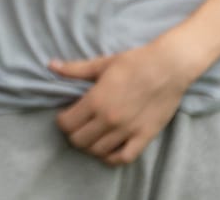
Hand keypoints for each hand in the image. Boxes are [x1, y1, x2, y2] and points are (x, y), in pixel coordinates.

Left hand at [51, 38, 198, 164]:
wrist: (168, 68)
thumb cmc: (134, 62)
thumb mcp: (101, 64)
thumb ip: (75, 69)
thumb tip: (51, 65)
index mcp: (96, 100)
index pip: (66, 123)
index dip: (61, 120)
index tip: (65, 114)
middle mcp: (109, 119)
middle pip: (79, 140)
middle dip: (73, 134)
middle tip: (77, 125)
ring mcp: (128, 130)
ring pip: (98, 151)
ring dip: (90, 146)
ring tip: (91, 136)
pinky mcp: (145, 136)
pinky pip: (124, 158)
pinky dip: (112, 158)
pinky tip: (108, 151)